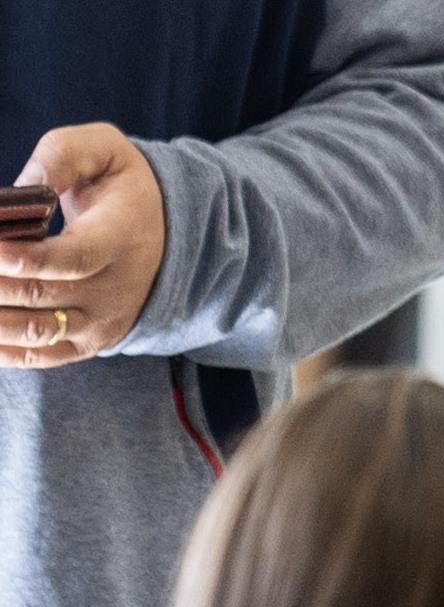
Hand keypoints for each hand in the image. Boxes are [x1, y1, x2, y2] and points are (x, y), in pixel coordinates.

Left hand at [0, 124, 166, 369]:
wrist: (165, 234)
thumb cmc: (120, 187)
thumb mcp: (104, 151)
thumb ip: (64, 156)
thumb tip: (25, 185)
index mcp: (119, 239)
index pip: (74, 259)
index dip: (26, 259)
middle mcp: (113, 289)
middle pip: (39, 296)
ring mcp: (100, 321)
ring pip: (34, 332)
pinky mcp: (87, 342)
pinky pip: (39, 356)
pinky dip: (1, 350)